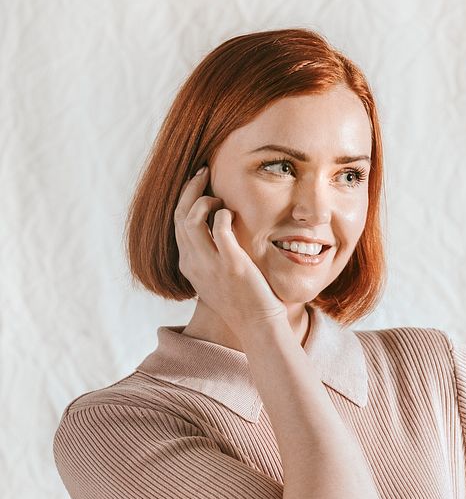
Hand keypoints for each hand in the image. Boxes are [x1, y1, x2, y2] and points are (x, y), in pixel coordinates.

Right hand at [173, 165, 287, 335]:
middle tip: (203, 172)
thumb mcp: (216, 278)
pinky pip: (219, 228)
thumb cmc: (242, 300)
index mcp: (188, 265)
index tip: (197, 184)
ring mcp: (211, 265)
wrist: (256, 325)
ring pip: (191, 219)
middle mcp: (194, 264)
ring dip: (203, 200)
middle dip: (190, 189)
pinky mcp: (232, 265)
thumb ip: (211, 256)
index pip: (176, 224)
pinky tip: (230, 213)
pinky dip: (222, 214)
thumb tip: (216, 230)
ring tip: (218, 196)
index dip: (184, 199)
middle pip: (180, 216)